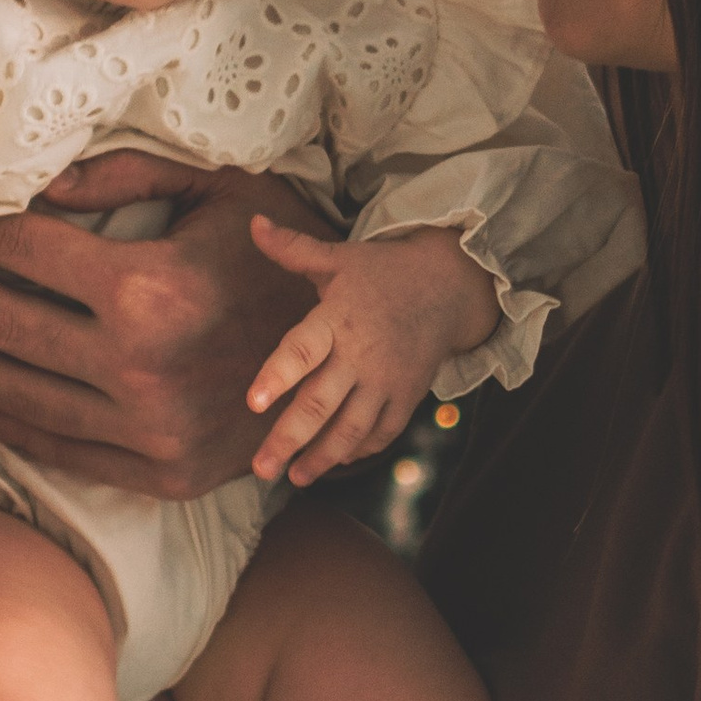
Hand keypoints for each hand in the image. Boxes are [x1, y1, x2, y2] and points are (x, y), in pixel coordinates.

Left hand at [0, 159, 330, 498]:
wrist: (361, 350)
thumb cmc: (284, 253)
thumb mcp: (223, 188)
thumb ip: (126, 176)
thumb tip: (38, 186)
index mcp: (150, 289)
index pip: (24, 253)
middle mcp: (140, 368)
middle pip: (5, 326)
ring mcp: (149, 431)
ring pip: (17, 394)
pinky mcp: (161, 474)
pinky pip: (58, 450)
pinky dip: (8, 421)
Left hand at [245, 221, 501, 484]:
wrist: (448, 287)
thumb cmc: (381, 273)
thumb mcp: (338, 257)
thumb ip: (292, 249)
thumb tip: (252, 223)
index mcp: (338, 318)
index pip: (303, 350)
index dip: (279, 376)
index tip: (253, 403)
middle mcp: (362, 354)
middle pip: (321, 403)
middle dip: (288, 439)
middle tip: (260, 469)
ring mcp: (387, 380)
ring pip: (352, 429)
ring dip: (322, 457)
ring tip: (293, 477)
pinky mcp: (408, 396)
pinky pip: (383, 432)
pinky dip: (359, 451)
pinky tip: (334, 463)